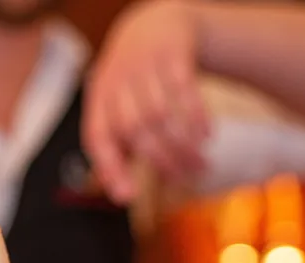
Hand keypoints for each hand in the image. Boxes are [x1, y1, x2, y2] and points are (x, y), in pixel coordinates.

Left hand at [84, 0, 210, 204]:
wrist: (154, 23)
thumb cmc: (133, 81)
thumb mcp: (117, 107)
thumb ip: (117, 149)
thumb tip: (120, 195)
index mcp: (98, 99)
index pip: (97, 137)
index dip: (110, 168)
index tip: (127, 197)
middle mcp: (117, 80)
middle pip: (135, 130)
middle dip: (162, 160)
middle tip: (187, 177)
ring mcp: (144, 64)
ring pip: (161, 114)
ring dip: (183, 144)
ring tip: (200, 163)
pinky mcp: (172, 52)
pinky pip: (185, 89)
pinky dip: (197, 116)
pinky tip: (208, 135)